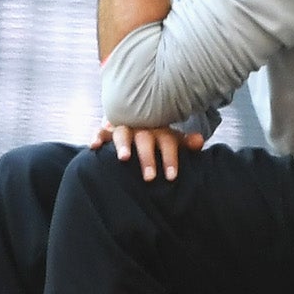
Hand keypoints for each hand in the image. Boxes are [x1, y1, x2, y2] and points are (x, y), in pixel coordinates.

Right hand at [90, 122, 205, 180]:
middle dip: (148, 158)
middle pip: (146, 140)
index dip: (170, 159)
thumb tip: (199, 141)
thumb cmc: (157, 136)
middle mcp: (142, 127)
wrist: (137, 115)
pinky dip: (97, 136)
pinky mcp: (108, 127)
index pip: (167, 142)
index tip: (171, 177)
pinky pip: (101, 130)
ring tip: (124, 159)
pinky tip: (94, 146)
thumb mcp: (172, 139)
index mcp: (160, 131)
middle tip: (150, 178)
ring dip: (123, 145)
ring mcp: (125, 126)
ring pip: (123, 133)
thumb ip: (186, 142)